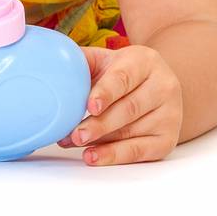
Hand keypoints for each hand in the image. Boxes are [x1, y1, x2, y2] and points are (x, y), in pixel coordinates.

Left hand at [57, 44, 183, 164]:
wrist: (155, 84)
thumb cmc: (120, 71)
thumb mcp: (104, 59)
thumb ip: (79, 61)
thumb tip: (46, 64)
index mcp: (145, 61)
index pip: (124, 78)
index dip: (106, 93)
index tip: (89, 106)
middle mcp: (163, 86)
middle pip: (128, 109)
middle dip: (98, 124)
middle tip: (74, 135)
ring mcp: (169, 114)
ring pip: (132, 132)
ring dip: (101, 142)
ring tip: (74, 143)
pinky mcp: (167, 138)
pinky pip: (140, 151)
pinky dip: (115, 155)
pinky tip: (94, 156)